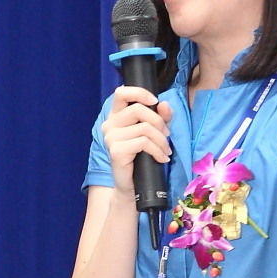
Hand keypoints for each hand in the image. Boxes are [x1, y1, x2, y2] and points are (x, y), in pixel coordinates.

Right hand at [100, 86, 173, 201]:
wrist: (132, 185)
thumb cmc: (141, 157)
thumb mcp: (154, 132)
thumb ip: (161, 117)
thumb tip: (164, 105)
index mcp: (116, 116)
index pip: (121, 93)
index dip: (139, 93)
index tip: (155, 102)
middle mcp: (109, 124)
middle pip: (138, 109)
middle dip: (158, 122)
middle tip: (166, 136)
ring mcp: (110, 138)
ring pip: (144, 127)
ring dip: (161, 140)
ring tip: (165, 150)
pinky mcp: (116, 151)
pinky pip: (143, 142)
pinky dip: (157, 150)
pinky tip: (161, 158)